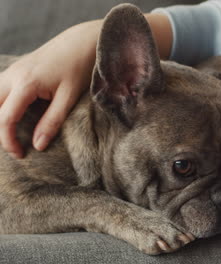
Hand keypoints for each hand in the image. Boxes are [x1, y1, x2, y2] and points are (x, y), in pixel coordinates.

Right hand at [0, 21, 100, 157]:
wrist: (82, 41)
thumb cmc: (78, 67)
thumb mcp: (69, 97)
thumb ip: (52, 121)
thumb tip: (38, 145)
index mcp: (25, 83)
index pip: (5, 118)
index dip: (8, 141)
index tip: (21, 155)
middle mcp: (12, 75)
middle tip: (14, 146)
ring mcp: (12, 70)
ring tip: (12, 134)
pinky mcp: (17, 70)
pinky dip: (1, 105)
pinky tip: (15, 116)